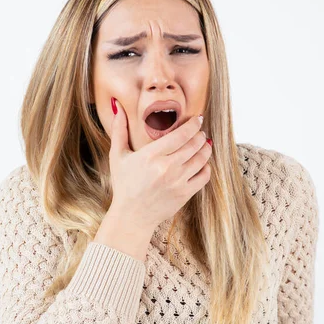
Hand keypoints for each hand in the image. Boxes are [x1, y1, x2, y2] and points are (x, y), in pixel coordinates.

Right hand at [109, 99, 211, 230]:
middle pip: (194, 144)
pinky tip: (202, 163)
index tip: (197, 119)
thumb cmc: (124, 185)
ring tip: (204, 144)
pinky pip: (204, 176)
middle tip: (200, 131)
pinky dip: (206, 167)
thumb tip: (118, 107)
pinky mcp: (184, 194)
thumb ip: (119, 130)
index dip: (193, 125)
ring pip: (201, 159)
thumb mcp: (118, 157)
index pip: (180, 134)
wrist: (132, 216)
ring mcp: (177, 182)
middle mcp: (166, 168)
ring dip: (205, 148)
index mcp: (151, 156)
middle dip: (200, 135)